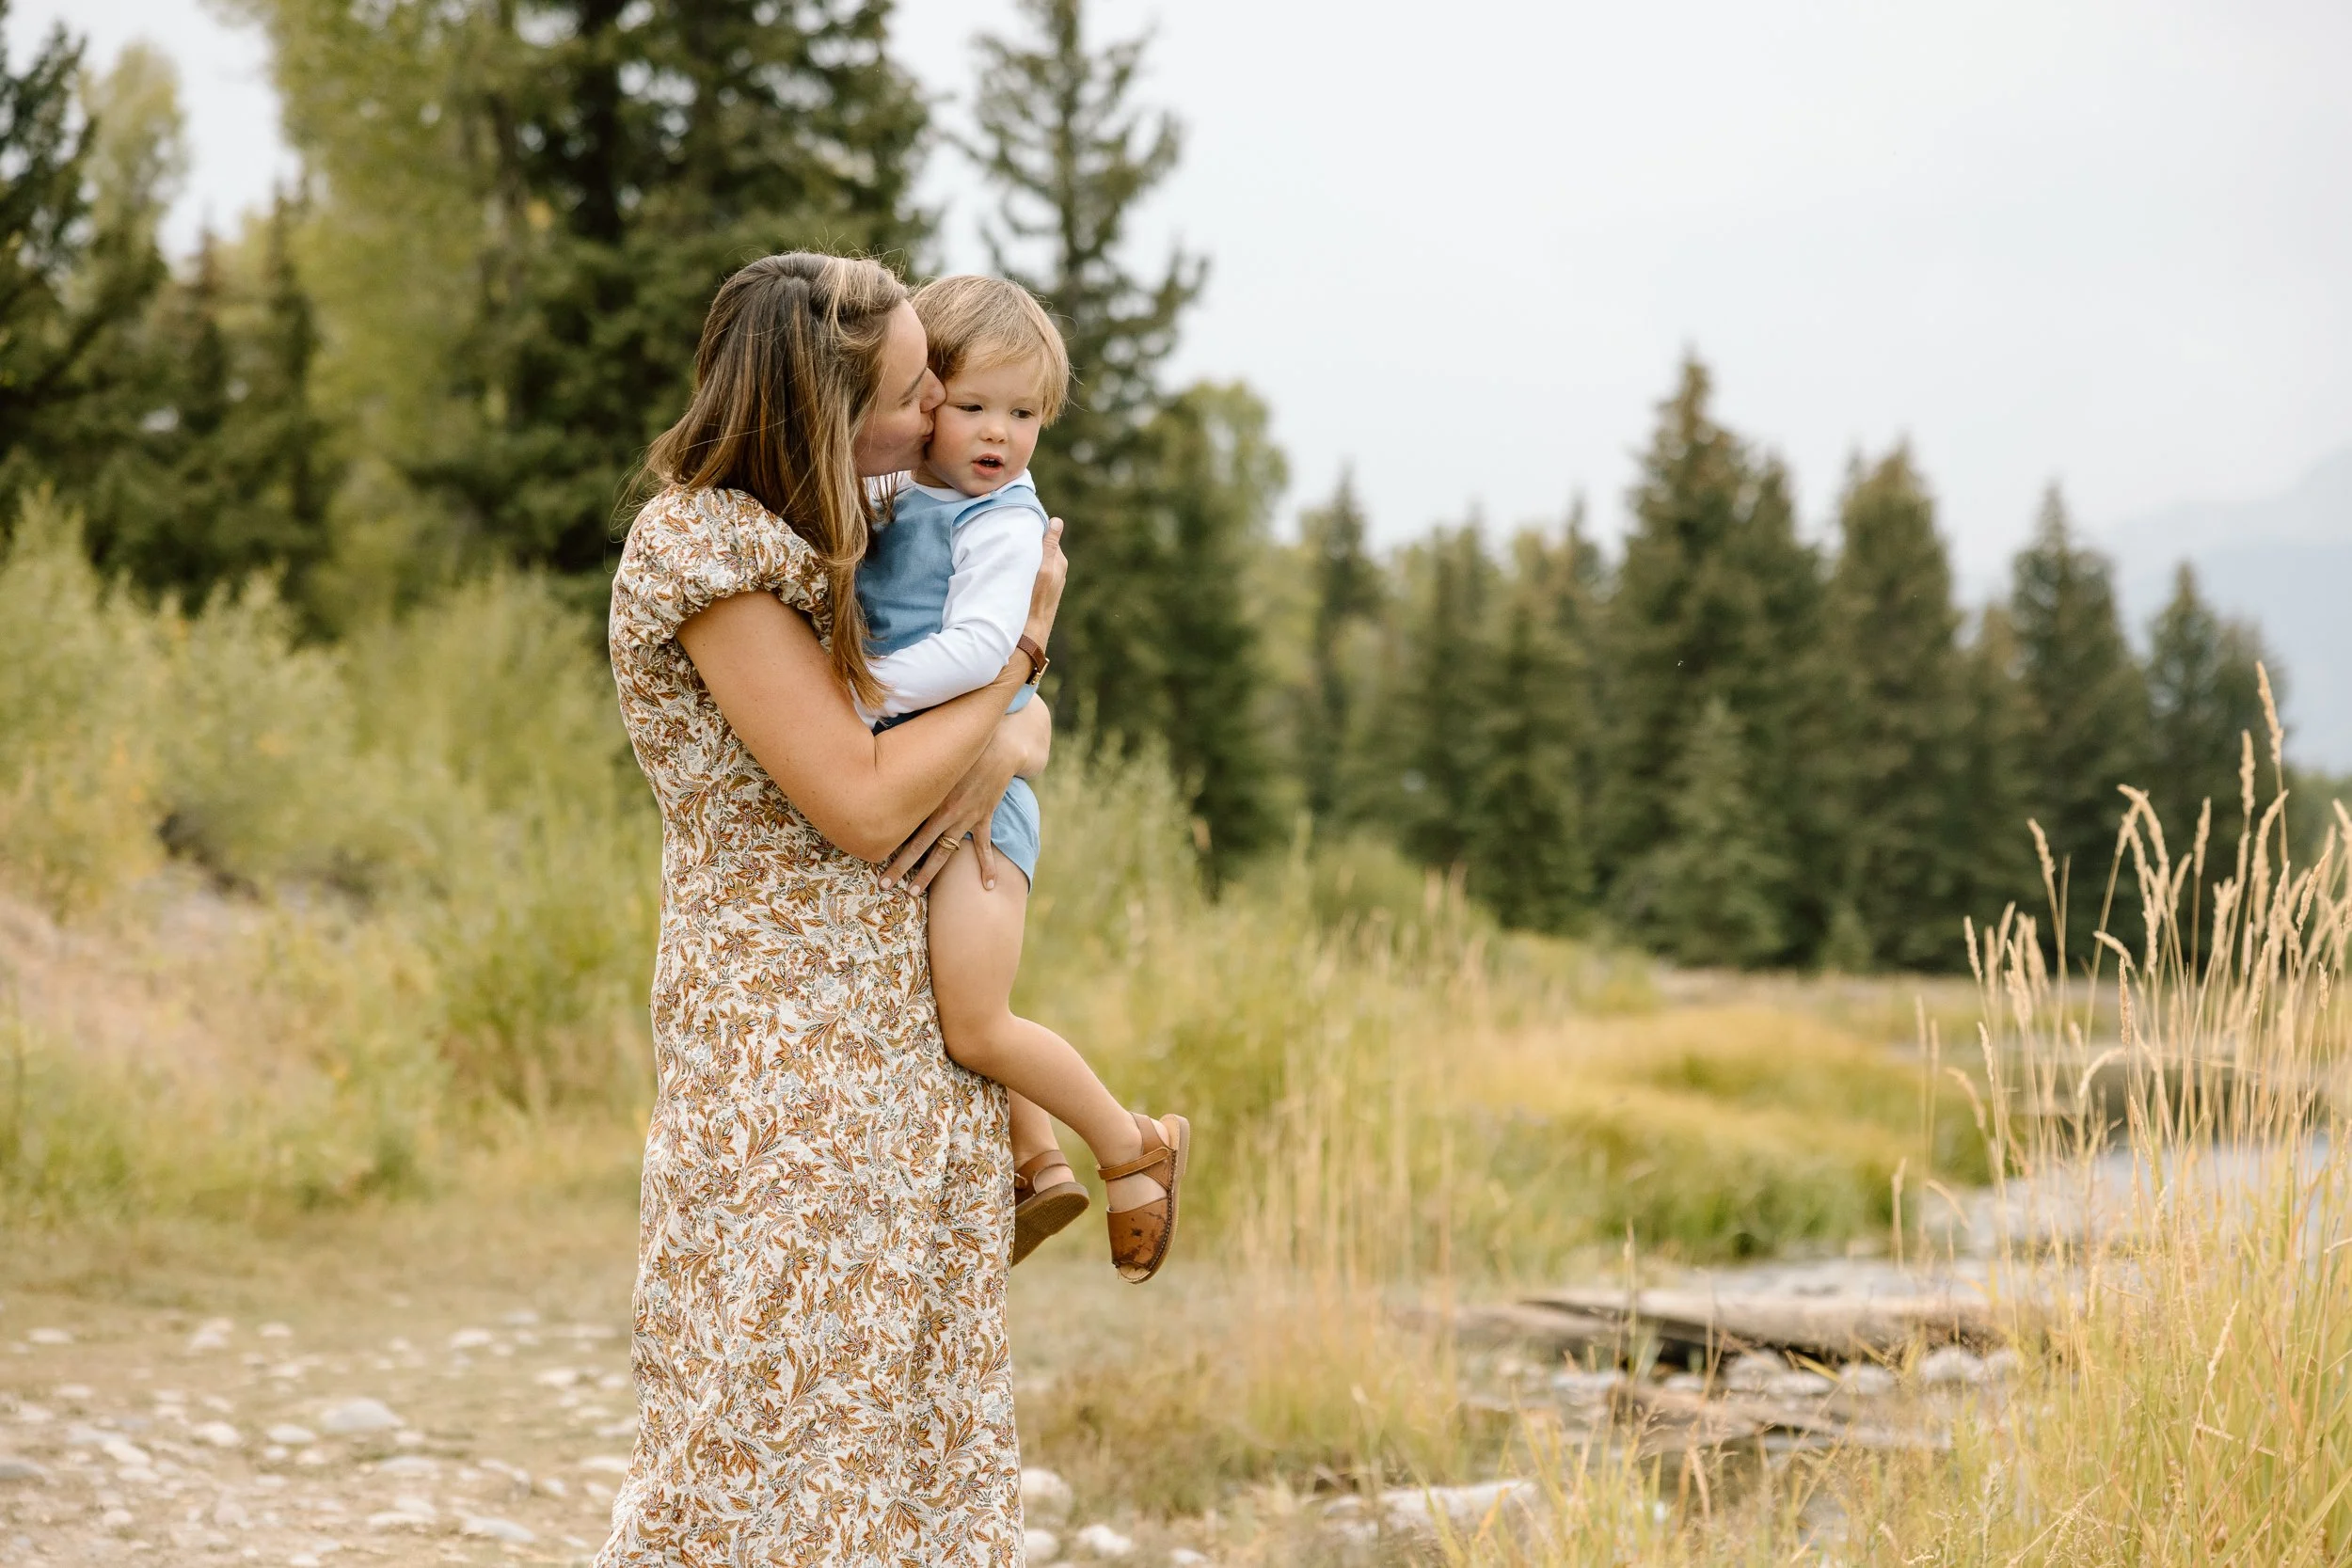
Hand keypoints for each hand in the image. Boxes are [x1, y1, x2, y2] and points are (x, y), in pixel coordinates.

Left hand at [881, 712, 1030, 891]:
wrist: (1000, 747)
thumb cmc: (963, 750)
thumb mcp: (935, 761)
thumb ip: (914, 774)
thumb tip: (886, 779)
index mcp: (932, 800)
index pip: (907, 831)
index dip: (891, 850)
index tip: (875, 863)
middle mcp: (947, 813)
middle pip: (920, 848)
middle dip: (902, 868)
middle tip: (884, 886)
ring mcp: (967, 818)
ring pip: (945, 853)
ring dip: (929, 874)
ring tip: (915, 893)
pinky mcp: (983, 817)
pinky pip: (983, 846)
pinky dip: (987, 867)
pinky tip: (988, 886)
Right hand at [1023, 518, 1066, 652]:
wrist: (1030, 632)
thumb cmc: (1035, 600)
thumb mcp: (1043, 569)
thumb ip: (1050, 545)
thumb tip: (1057, 521)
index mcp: (1059, 561)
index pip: (1047, 536)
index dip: (1033, 530)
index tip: (1018, 525)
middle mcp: (1057, 569)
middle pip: (1041, 547)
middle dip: (1029, 542)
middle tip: (1010, 536)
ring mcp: (1049, 580)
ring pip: (1035, 559)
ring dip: (1024, 554)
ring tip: (1009, 550)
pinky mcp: (1040, 589)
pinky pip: (1031, 570)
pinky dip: (1023, 566)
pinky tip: (1012, 567)